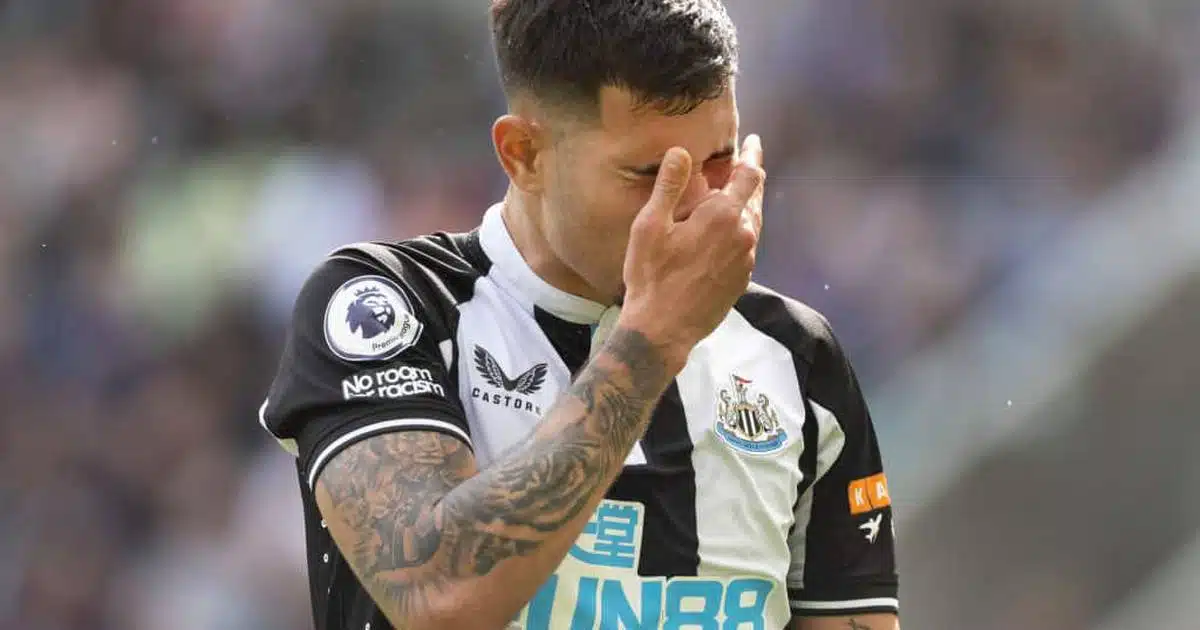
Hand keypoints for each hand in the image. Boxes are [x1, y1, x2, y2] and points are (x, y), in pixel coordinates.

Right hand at [619, 134, 765, 369]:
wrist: (662, 330)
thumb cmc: (651, 276)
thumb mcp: (650, 226)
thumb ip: (669, 185)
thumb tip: (681, 151)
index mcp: (724, 215)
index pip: (749, 174)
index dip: (752, 154)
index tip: (753, 141)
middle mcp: (744, 235)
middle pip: (754, 197)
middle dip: (748, 178)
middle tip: (742, 162)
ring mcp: (746, 260)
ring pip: (752, 222)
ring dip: (744, 205)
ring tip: (731, 196)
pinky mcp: (741, 280)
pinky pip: (746, 245)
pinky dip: (739, 230)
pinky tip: (724, 233)